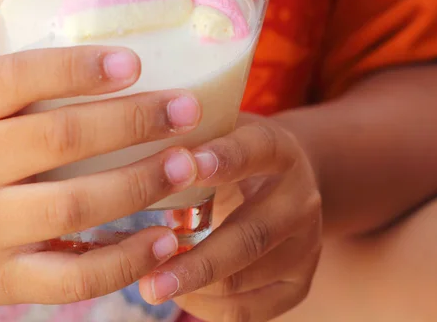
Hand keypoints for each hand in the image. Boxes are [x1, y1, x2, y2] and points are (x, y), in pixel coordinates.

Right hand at [0, 46, 202, 319]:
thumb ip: (24, 94)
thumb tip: (124, 66)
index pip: (14, 78)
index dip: (76, 68)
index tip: (133, 61)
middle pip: (59, 139)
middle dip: (133, 122)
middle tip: (188, 109)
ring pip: (73, 206)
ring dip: (140, 185)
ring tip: (187, 165)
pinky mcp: (3, 280)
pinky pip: (73, 277)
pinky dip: (126, 259)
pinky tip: (165, 240)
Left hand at [138, 113, 321, 321]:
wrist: (283, 183)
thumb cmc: (229, 155)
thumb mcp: (217, 134)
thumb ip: (188, 141)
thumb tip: (131, 158)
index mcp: (280, 150)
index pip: (257, 149)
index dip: (224, 159)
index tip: (185, 165)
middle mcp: (299, 200)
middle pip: (251, 236)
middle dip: (197, 263)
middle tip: (149, 281)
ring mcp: (305, 247)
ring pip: (246, 280)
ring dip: (193, 288)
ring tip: (150, 285)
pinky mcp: (298, 285)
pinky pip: (248, 310)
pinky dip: (206, 306)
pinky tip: (179, 292)